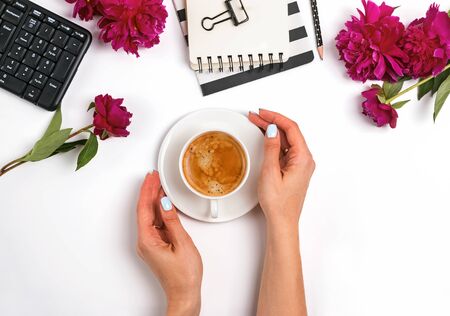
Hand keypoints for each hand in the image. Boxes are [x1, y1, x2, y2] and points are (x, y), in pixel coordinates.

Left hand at [137, 171, 202, 315]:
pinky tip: (164, 203)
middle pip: (144, 210)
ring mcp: (150, 244)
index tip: (152, 177)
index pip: (144, 208)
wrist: (185, 294)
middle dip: (149, 191)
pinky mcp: (156, 246)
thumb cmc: (184, 275)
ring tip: (159, 184)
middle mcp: (145, 241)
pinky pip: (156, 223)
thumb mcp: (182, 243)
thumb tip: (165, 203)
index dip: (147, 190)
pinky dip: (160, 210)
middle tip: (154, 175)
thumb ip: (172, 221)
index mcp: (147, 240)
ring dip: (154, 200)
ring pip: (150, 216)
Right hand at [249, 109, 314, 228]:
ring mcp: (300, 164)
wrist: (282, 221)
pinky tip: (265, 138)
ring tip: (257, 123)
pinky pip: (285, 149)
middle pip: (290, 132)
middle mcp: (305, 160)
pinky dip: (274, 141)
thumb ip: (272, 148)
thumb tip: (272, 130)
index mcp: (303, 158)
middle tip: (255, 116)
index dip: (276, 117)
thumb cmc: (279, 203)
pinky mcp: (294, 169)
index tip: (262, 112)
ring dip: (272, 131)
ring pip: (287, 140)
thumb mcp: (271, 172)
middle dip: (272, 122)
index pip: (291, 128)